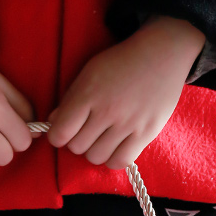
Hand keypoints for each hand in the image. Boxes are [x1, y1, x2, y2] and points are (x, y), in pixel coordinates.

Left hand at [46, 16, 205, 170]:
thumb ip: (70, 99)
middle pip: (77, 147)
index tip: (64, 132)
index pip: (60, 132)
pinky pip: (120, 161)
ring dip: (95, 151)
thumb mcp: (89, 73)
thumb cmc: (121, 63)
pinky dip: (113, 159)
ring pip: (96, 157)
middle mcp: (107, 111)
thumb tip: (54, 122)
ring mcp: (128, 123)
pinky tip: (115, 147)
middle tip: (87, 131)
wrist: (161, 54)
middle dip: (77, 141)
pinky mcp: (146, 133)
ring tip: (102, 139)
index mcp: (88, 93)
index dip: (58, 136)